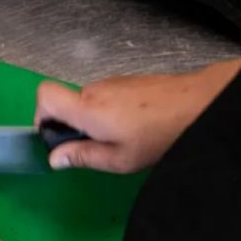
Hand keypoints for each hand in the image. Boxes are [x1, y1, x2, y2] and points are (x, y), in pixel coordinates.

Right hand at [36, 58, 240, 172]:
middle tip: (94, 148)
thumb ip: (82, 157)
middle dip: (72, 126)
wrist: (199, 104)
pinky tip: (134, 127)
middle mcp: (95, 90)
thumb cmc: (157, 135)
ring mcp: (113, 83)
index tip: (55, 137)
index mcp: (86, 109)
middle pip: (66, 102)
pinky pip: (106, 97)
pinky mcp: (129, 82)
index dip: (41, 116)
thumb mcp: (117, 159)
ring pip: (88, 102)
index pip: (44, 95)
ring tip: (120, 139)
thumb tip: (54, 159)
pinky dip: (110, 113)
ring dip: (93, 121)